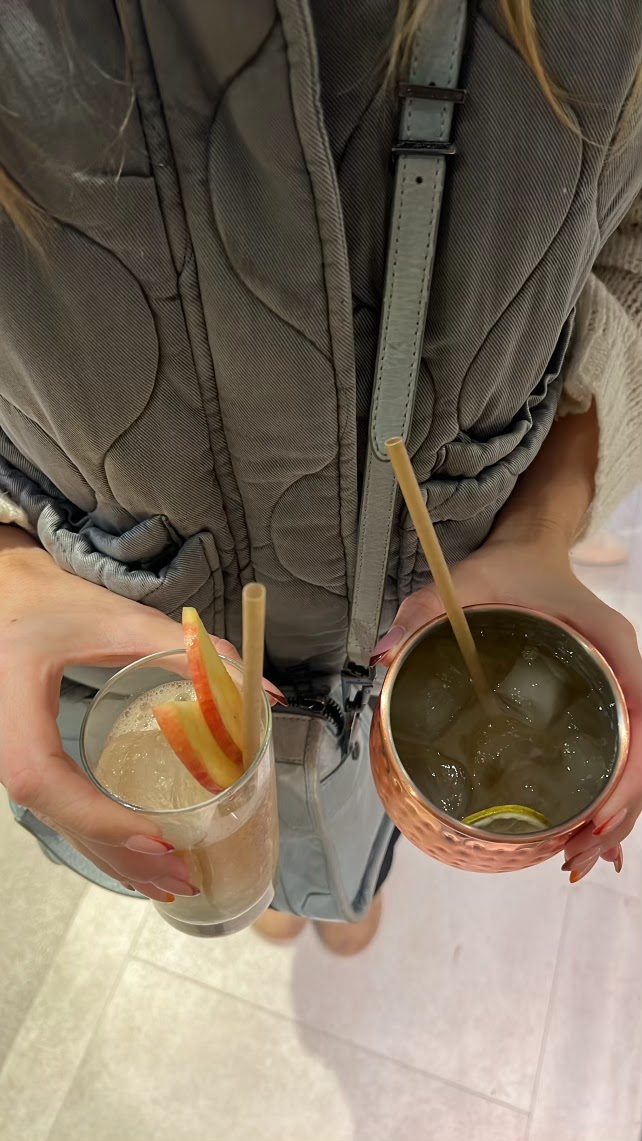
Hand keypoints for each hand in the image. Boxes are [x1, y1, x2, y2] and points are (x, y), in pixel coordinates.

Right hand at [0, 541, 282, 900]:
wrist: (6, 593)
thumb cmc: (55, 601)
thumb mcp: (120, 619)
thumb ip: (190, 651)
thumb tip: (263, 692)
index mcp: (14, 702)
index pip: (41, 776)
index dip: (96, 815)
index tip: (156, 836)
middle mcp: (3, 737)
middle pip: (55, 814)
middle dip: (119, 852)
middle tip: (182, 874)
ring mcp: (9, 752)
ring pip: (57, 822)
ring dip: (113, 857)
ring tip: (171, 883)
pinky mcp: (25, 757)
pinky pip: (58, 810)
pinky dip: (99, 838)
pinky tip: (136, 858)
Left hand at [372, 528, 641, 881]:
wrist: (528, 553)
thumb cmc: (507, 571)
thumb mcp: (465, 582)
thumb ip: (423, 611)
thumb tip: (381, 655)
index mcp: (611, 647)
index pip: (640, 721)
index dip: (628, 777)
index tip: (595, 819)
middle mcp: (625, 675)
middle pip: (641, 758)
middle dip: (617, 817)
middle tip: (574, 861)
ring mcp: (617, 695)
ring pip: (632, 768)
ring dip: (613, 821)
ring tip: (575, 864)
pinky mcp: (600, 708)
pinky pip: (616, 759)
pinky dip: (607, 802)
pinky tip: (587, 842)